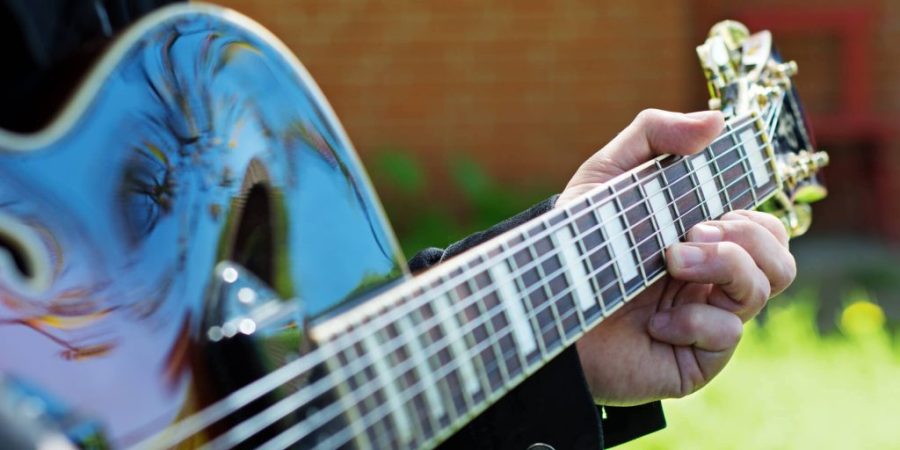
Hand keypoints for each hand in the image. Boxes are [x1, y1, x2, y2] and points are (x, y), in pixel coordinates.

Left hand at [562, 109, 795, 404]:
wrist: (540, 302)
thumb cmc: (574, 240)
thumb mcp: (607, 174)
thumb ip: (655, 136)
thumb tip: (716, 121)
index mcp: (702, 239)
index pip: (762, 225)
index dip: (753, 211)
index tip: (718, 202)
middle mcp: (711, 281)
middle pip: (779, 257)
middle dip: (745, 235)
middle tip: (692, 230)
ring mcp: (705, 320)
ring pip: (763, 288)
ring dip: (725, 266)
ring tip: (671, 260)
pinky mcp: (694, 359)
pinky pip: (727, 336)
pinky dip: (692, 322)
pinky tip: (653, 322)